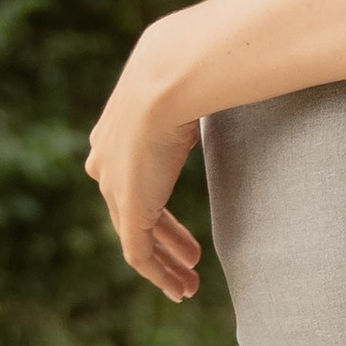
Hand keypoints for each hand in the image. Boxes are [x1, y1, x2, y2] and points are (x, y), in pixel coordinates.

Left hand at [86, 12, 207, 298]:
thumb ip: (203, 83)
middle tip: (189, 254)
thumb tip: (238, 58)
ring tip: (188, 282)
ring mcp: (114, 188)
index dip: (155, 196)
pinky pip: (139, 254)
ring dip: (164, 262)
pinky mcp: (130, 210)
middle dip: (162, 235)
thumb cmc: (190, 66)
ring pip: (135, 237)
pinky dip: (160, 274)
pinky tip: (182, 288)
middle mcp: (106, 162)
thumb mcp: (191, 75)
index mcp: (114, 130)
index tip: (180, 211)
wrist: (167, 77)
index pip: (132, 174)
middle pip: (131, 209)